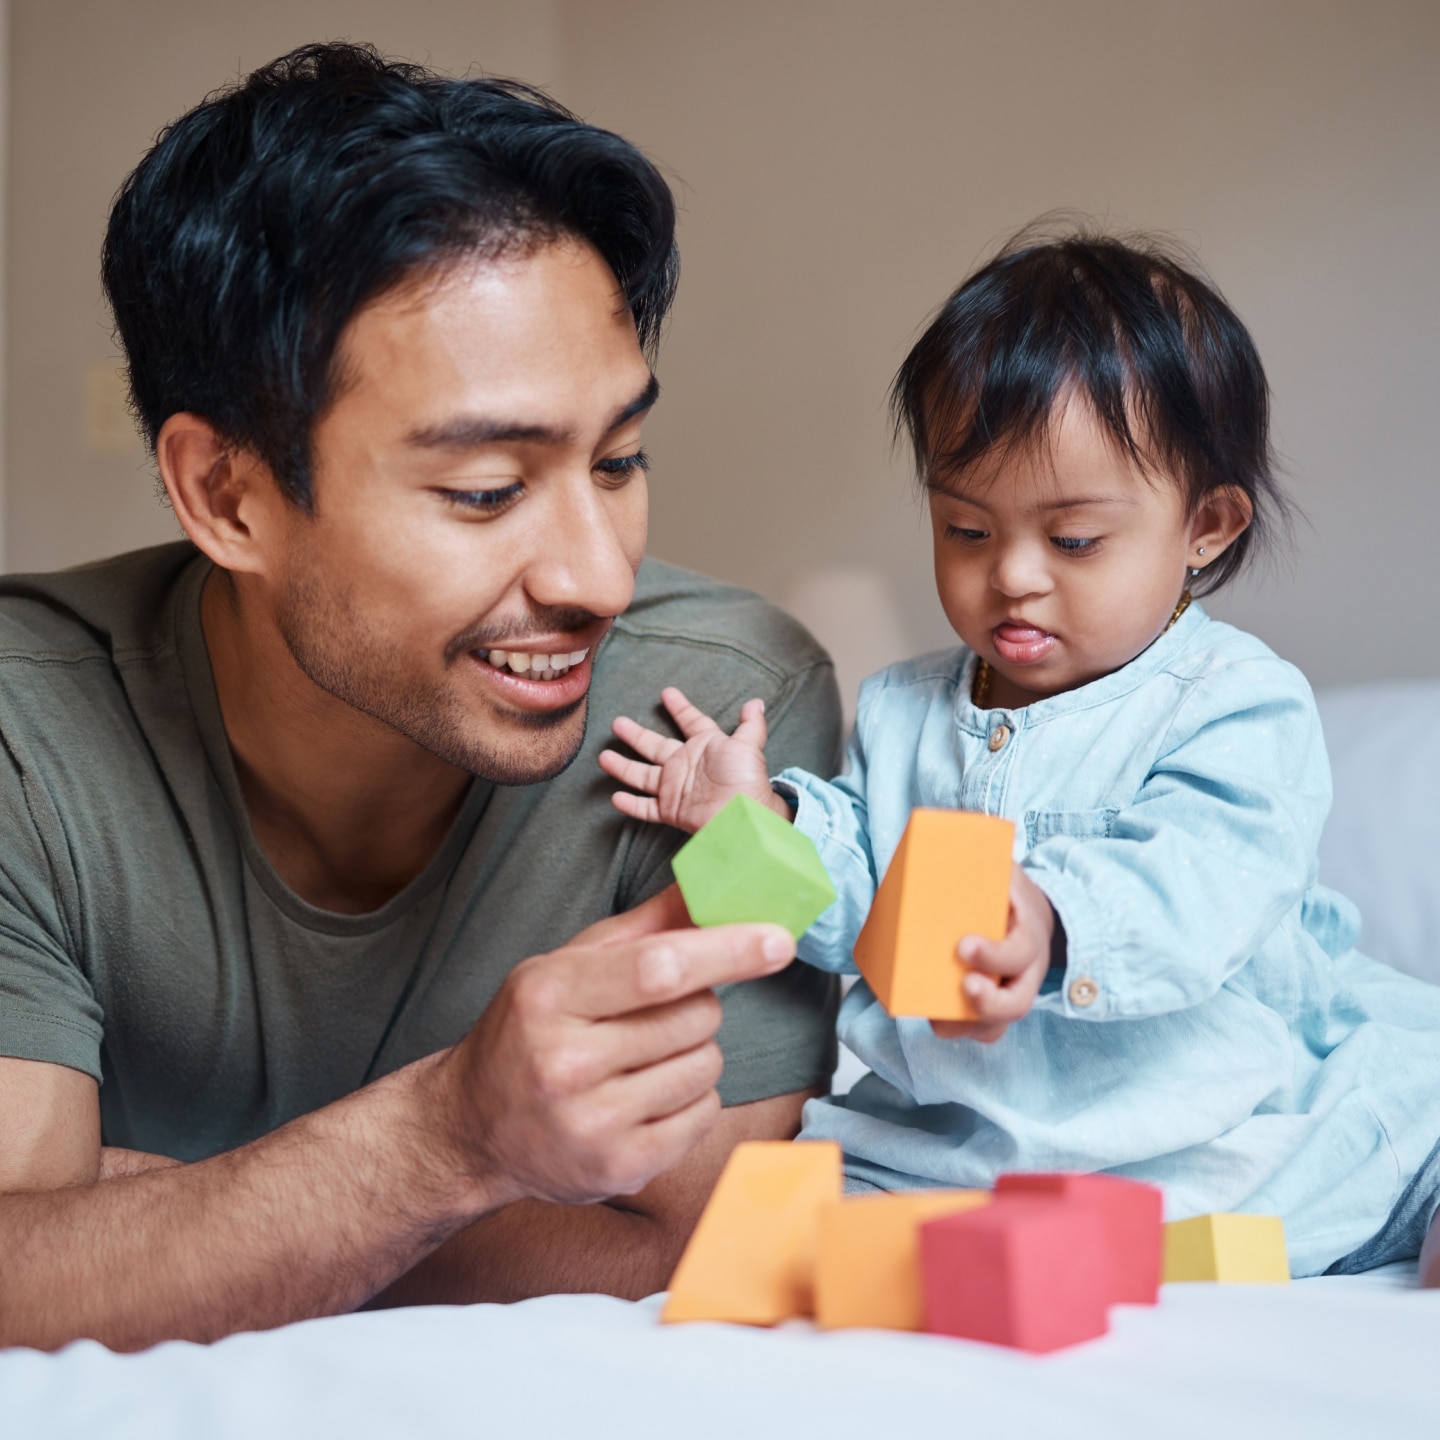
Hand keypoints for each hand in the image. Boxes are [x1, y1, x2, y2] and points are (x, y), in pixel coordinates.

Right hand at [432, 902, 796, 1208]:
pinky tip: (647, 1097)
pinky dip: (692, 1100)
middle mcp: (565, 1062)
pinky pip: (705, 1115)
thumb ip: (642, 928)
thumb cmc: (528, 1032)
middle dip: (697, 1006)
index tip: (778, 939)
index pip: (659, 969)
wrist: (471, 1129)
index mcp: (549, 995)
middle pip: (695, 1016)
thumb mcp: (565, 965)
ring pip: (707, 1066)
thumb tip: (711, 886)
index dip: (727, 950)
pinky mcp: (620, 1168)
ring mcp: (592, 1122)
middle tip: (654, 1015)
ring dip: (695, 1054)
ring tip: (644, 1059)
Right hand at [598, 685, 786, 831]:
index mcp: (705, 746)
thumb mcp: (749, 746)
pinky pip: (646, 807)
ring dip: (624, 766)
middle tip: (617, 723)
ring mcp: (676, 788)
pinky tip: (615, 797)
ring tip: (603, 756)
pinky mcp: (671, 810)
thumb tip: (755, 702)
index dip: (681, 708)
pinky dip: (631, 804)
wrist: (743, 815)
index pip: (691, 722)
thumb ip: (751, 724)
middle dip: (636, 735)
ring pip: (642, 775)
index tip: (667, 693)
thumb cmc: (746, 779)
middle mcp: (686, 765)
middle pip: (654, 746)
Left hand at [931, 867, 1053, 1043]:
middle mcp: (1028, 971)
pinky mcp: (998, 1004)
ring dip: (969, 1026)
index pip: (1019, 950)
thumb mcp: (1001, 868)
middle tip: (960, 988)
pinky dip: (964, 1031)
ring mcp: (1014, 991)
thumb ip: (977, 856)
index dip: (994, 956)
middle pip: (1018, 1001)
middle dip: (987, 1003)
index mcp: (1028, 934)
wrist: (1032, 913)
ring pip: (1001, 1023)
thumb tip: (937, 828)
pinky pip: (987, 1029)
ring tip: (938, 1022)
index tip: (963, 947)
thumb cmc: (1006, 890)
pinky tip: (938, 1023)